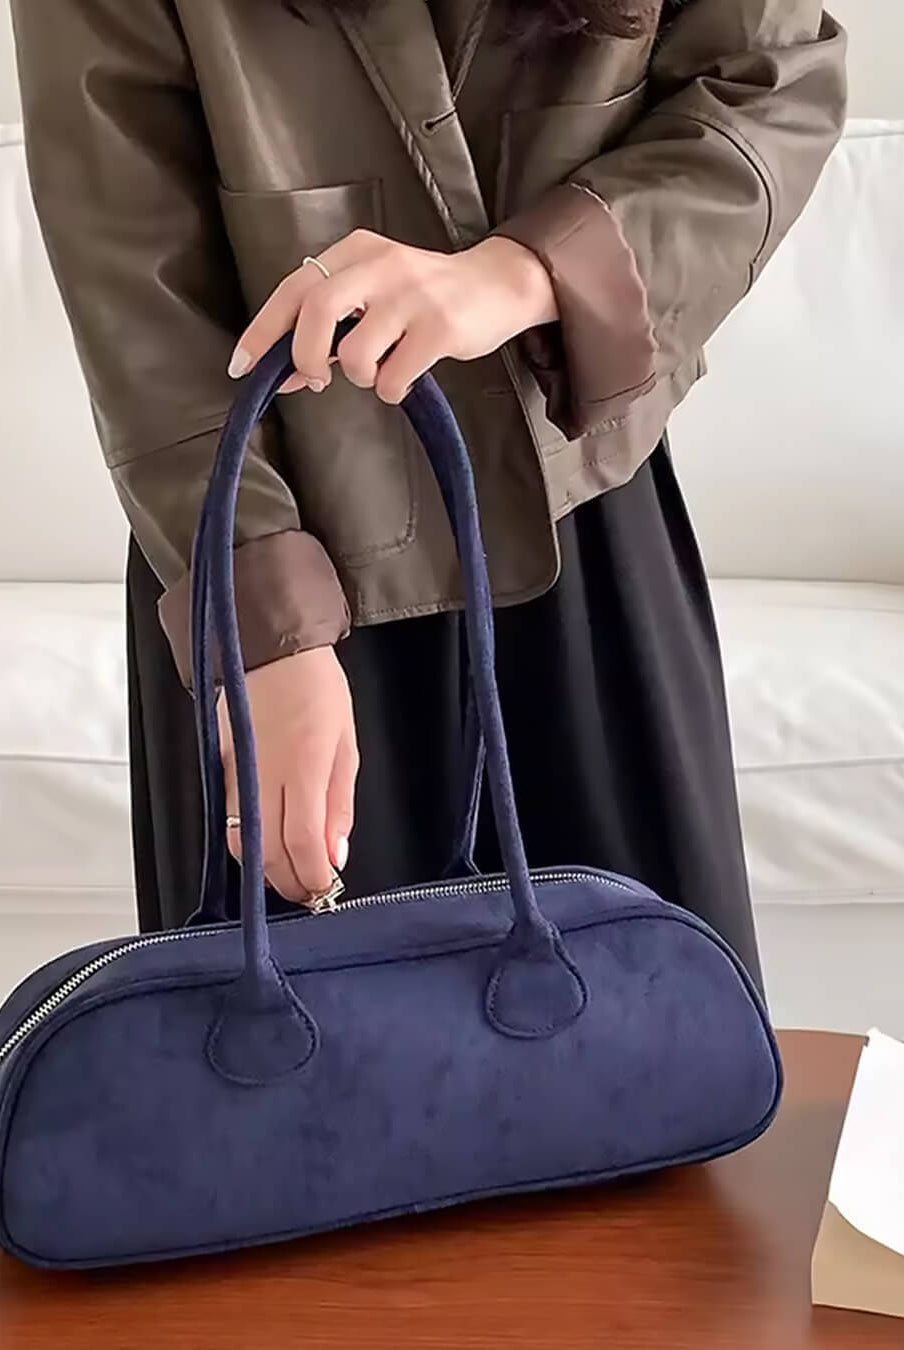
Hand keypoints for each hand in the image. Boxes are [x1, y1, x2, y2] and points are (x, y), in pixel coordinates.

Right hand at [218, 648, 358, 902]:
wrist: (269, 649)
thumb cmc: (316, 689)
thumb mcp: (347, 745)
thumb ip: (339, 804)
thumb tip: (334, 854)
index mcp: (303, 765)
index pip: (301, 842)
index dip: (312, 875)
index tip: (326, 889)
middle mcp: (264, 775)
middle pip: (266, 852)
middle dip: (288, 883)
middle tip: (310, 893)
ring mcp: (237, 775)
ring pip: (241, 843)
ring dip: (266, 870)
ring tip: (292, 875)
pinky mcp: (221, 771)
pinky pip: (230, 822)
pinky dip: (250, 845)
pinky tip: (270, 847)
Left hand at [227, 232, 557, 401]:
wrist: (497, 285)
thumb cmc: (425, 296)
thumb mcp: (374, 293)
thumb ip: (329, 326)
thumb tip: (283, 373)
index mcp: (355, 252)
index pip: (293, 288)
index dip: (263, 331)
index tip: (243, 366)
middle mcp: (380, 265)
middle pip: (315, 312)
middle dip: (304, 358)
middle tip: (315, 380)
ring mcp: (412, 296)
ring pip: (355, 353)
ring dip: (359, 377)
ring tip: (378, 371)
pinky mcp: (439, 327)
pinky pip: (393, 376)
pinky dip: (391, 389)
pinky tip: (405, 377)